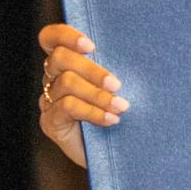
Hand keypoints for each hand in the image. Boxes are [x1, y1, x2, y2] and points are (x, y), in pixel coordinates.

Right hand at [36, 23, 122, 169]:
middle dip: (91, 69)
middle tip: (116, 84)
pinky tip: (111, 119)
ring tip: (121, 106)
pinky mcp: (50, 122)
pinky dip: (92, 111)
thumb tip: (141, 52)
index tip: (91, 46)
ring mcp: (49, 100)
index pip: (51, 38)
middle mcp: (52, 78)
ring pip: (67, 83)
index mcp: (66, 63)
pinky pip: (68, 107)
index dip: (66, 35)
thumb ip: (117, 68)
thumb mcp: (119, 87)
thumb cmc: (121, 112)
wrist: (117, 154)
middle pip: (60, 58)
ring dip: (97, 94)